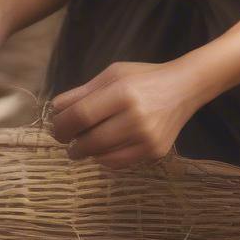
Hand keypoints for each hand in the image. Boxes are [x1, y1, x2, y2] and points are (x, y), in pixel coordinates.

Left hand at [48, 61, 201, 169]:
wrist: (184, 88)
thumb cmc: (143, 78)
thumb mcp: (111, 75)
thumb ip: (82, 93)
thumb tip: (54, 110)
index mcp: (123, 92)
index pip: (81, 115)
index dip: (62, 125)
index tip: (55, 128)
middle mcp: (136, 117)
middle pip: (89, 141)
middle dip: (70, 143)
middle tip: (66, 140)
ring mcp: (147, 138)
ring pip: (101, 156)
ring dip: (85, 152)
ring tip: (82, 144)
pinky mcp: (154, 152)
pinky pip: (118, 163)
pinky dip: (103, 158)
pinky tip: (101, 148)